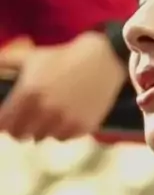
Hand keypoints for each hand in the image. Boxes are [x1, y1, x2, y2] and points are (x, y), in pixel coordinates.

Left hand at [0, 32, 126, 141]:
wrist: (103, 59)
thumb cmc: (64, 56)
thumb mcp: (32, 57)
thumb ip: (5, 61)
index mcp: (28, 94)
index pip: (4, 124)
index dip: (4, 123)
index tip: (7, 121)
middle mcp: (45, 110)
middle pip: (21, 135)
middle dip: (21, 128)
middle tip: (27, 121)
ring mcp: (65, 120)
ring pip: (43, 137)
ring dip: (43, 129)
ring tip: (50, 114)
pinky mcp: (82, 127)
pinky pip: (64, 137)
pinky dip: (63, 130)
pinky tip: (67, 116)